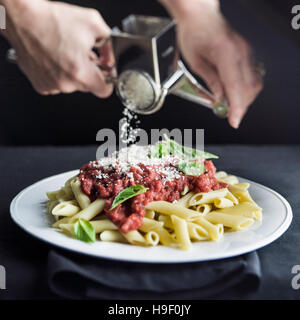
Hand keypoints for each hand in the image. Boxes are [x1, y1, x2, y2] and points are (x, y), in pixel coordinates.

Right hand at [1, 0, 113, 96]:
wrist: (22, 18)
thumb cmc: (51, 19)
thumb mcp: (92, 23)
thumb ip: (109, 44)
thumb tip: (111, 58)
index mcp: (80, 72)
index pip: (104, 91)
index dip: (108, 81)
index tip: (106, 74)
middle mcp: (65, 83)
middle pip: (88, 86)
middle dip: (90, 71)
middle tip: (84, 55)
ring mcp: (51, 85)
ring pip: (72, 85)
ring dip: (74, 72)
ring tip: (67, 53)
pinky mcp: (40, 85)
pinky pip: (57, 84)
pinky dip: (59, 74)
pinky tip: (56, 58)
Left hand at [161, 0, 262, 127]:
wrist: (201, 17)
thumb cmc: (193, 35)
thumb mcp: (196, 63)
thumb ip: (210, 82)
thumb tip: (219, 100)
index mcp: (226, 54)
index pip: (235, 88)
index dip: (236, 108)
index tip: (234, 122)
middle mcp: (241, 53)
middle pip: (249, 88)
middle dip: (240, 107)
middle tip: (229, 116)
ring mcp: (247, 52)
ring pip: (254, 84)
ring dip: (244, 99)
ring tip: (230, 106)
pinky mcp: (247, 53)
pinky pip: (252, 76)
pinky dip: (245, 89)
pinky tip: (234, 93)